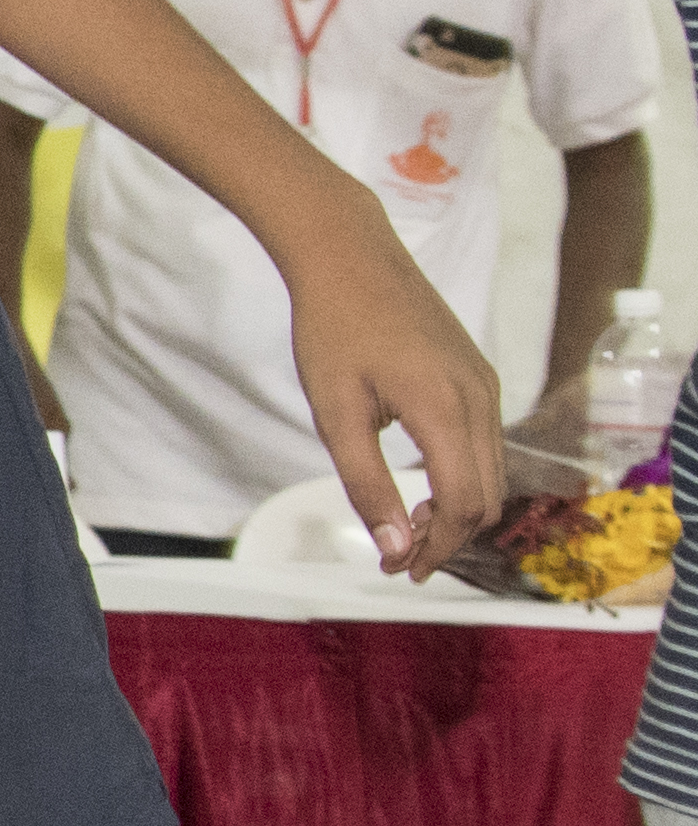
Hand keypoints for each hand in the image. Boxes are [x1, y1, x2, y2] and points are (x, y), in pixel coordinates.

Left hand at [283, 206, 507, 572]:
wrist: (350, 255)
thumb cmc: (332, 328)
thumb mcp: (335, 413)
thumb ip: (366, 483)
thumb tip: (394, 547)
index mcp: (446, 410)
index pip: (464, 505)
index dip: (436, 548)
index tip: (398, 570)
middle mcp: (481, 399)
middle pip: (488, 496)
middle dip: (449, 538)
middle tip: (401, 560)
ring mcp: (486, 385)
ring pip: (493, 471)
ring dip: (458, 509)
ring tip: (408, 529)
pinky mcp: (479, 374)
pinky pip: (486, 442)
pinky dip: (463, 476)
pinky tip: (422, 484)